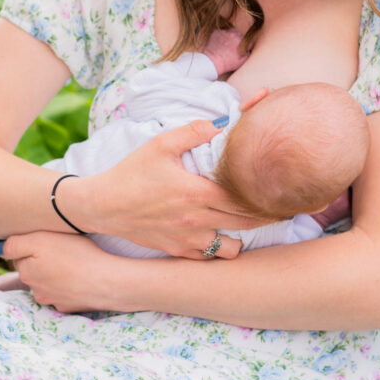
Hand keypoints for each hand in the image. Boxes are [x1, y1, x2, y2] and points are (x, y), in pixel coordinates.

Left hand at [1, 230, 126, 312]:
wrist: (107, 282)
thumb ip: (15, 244)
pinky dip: (69, 286)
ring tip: (74, 263)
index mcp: (26, 272)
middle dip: (42, 262)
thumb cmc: (76, 255)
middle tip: (63, 250)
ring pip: (48, 283)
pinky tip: (81, 277)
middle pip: (33, 271)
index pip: (20, 256)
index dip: (33, 245)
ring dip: (55, 275)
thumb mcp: (41, 240)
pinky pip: (65, 293)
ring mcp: (53, 300)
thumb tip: (0, 251)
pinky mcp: (70, 306)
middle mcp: (36, 290)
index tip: (48, 241)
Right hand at [68, 119, 266, 259]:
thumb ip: (193, 131)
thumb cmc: (132, 172)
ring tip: (243, 223)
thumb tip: (222, 122)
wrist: (103, 205)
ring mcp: (187, 239)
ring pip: (230, 248)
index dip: (264, 195)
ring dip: (241, 236)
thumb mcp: (160, 144)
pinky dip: (218, 248)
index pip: (244, 197)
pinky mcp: (177, 251)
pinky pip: (208, 257)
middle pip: (245, 223)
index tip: (276, 191)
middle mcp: (197, 219)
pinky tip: (218, 234)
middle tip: (277, 209)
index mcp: (197, 192)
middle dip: (265, 216)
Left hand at [203, 28, 248, 76]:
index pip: (247, 40)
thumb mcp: (242, 61)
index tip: (242, 49)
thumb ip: (248, 53)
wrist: (213, 61)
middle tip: (234, 48)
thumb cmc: (228, 63)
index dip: (246, 45)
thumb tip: (249, 49)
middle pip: (239, 34)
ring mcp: (224, 32)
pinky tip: (221, 43)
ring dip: (231, 37)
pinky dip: (222, 36)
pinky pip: (222, 32)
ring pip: (231, 32)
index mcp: (241, 40)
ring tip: (227, 45)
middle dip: (238, 40)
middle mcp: (234, 33)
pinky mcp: (216, 32)